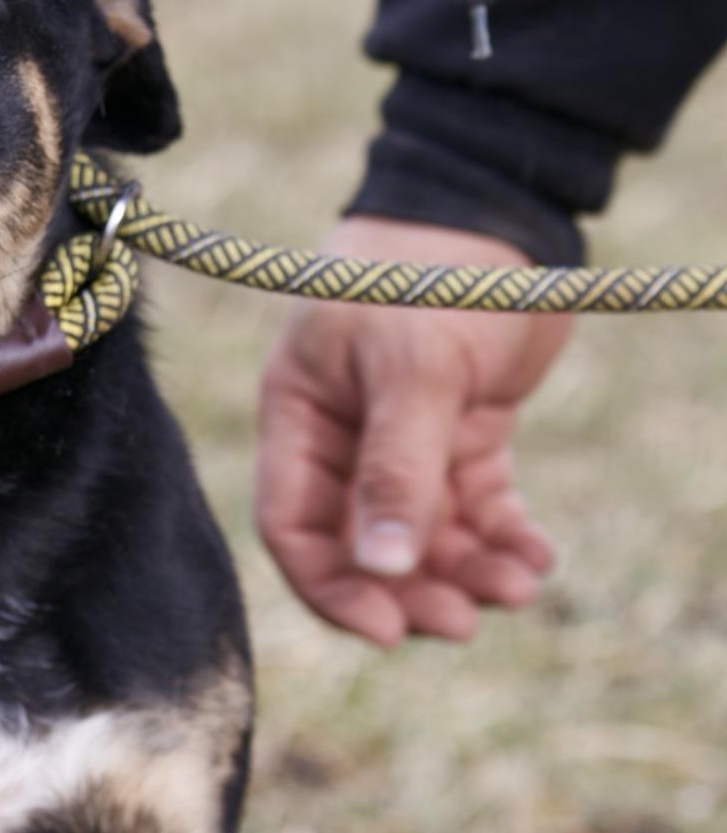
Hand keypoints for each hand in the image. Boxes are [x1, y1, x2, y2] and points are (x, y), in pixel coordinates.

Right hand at [254, 216, 570, 646]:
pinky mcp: (461, 434)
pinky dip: (504, 536)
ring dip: (467, 570)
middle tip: (466, 622)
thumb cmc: (432, 271)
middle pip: (363, 545)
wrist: (501, 204)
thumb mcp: (413, 369)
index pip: (295, 527)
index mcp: (299, 421)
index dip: (333, 585)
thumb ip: (396, 468)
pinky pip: (476, 507)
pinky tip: (537, 555)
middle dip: (413, 589)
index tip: (388, 628)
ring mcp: (402, 441)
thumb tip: (382, 569)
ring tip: (520, 588)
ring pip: (425, 535)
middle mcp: (342, 440)